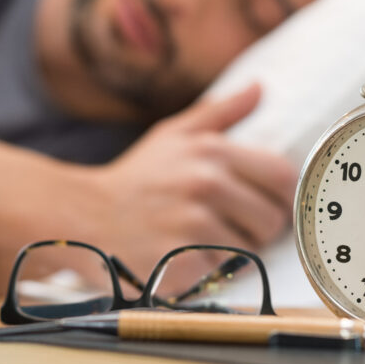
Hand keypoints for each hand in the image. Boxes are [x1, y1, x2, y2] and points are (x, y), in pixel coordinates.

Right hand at [80, 83, 295, 282]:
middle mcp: (205, 184)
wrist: (83, 218)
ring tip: (200, 242)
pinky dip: (209, 273)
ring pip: (250, 251)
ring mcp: (194, 226)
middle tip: (227, 227)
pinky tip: (186, 259)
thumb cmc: (136, 178)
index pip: (281, 177)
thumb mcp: (173, 135)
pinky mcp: (182, 264)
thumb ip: (221, 112)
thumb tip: (260, 88)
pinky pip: (222, 275)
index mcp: (211, 151)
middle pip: (271, 220)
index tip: (266, 205)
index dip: (280, 196)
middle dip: (256, 229)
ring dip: (232, 254)